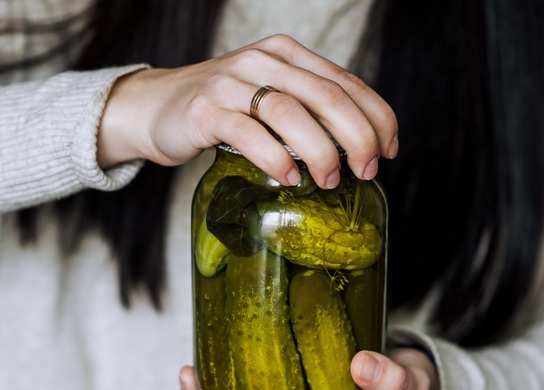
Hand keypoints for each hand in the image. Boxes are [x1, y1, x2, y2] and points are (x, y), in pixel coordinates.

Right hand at [97, 34, 397, 189]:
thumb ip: (308, 111)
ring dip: (320, 151)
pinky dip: (275, 158)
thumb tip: (360, 150)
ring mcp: (231, 82)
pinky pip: (248, 132)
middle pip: (326, 95)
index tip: (389, 150)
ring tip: (330, 180)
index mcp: (286, 55)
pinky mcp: (205, 109)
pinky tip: (289, 178)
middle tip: (367, 171)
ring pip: (289, 111)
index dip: (377, 117)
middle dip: (357, 137)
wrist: (153, 107)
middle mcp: (262, 61)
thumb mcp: (270, 98)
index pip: (346, 82)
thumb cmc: (222, 110)